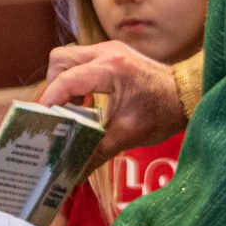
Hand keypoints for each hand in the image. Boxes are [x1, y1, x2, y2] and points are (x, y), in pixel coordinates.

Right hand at [40, 40, 187, 155]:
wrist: (188, 95)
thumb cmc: (162, 113)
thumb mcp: (127, 135)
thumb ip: (96, 152)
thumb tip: (72, 175)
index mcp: (111, 69)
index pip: (67, 80)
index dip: (48, 100)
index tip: (37, 120)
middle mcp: (106, 53)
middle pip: (60, 61)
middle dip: (52, 87)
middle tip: (55, 114)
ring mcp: (109, 50)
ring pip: (68, 58)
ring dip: (63, 82)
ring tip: (69, 109)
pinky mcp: (111, 54)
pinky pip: (81, 61)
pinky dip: (75, 79)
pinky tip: (83, 102)